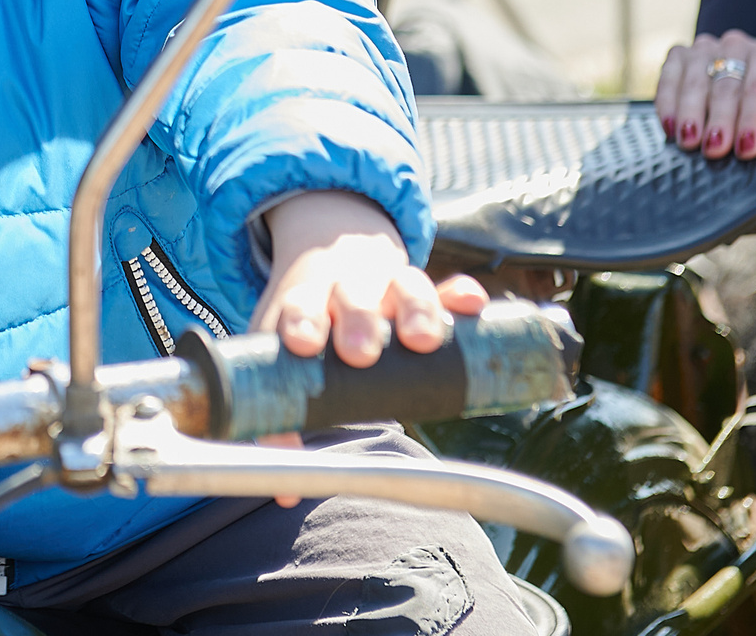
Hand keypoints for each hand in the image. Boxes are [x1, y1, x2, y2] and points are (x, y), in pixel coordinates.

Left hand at [249, 191, 486, 498]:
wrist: (330, 262)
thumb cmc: (309, 330)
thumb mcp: (286, 365)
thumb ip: (282, 424)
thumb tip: (284, 494)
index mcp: (304, 304)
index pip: (298, 306)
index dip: (302, 322)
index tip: (303, 343)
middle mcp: (346, 291)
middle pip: (352, 296)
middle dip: (358, 321)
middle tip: (361, 351)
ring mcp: (388, 288)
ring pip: (403, 287)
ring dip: (416, 310)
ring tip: (423, 340)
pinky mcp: (427, 292)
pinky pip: (448, 290)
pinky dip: (461, 295)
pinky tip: (473, 303)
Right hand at [653, 31, 755, 194]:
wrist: (750, 91)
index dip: (755, 116)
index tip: (748, 148)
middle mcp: (740, 46)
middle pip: (727, 82)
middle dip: (720, 119)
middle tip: (715, 151)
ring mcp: (707, 48)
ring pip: (695, 76)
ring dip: (690, 111)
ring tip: (688, 143)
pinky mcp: (680, 55)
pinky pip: (668, 74)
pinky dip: (667, 101)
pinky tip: (669, 127)